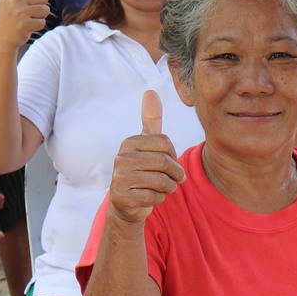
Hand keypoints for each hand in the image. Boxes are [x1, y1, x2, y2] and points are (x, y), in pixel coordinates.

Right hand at [0, 0, 51, 51]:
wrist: (3, 38)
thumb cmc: (8, 15)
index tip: (28, 2)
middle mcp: (15, 0)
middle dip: (41, 5)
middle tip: (32, 12)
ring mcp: (20, 13)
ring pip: (45, 10)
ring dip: (41, 16)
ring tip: (31, 19)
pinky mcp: (24, 25)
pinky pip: (42, 22)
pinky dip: (38, 26)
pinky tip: (29, 27)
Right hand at [108, 91, 185, 224]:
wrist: (126, 203)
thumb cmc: (141, 170)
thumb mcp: (147, 144)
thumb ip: (151, 120)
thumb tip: (150, 92)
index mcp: (129, 142)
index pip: (165, 143)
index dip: (174, 155)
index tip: (170, 161)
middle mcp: (121, 158)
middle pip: (164, 162)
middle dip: (175, 173)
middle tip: (177, 179)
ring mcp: (120, 178)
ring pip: (161, 181)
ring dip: (169, 187)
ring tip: (165, 187)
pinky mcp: (122, 197)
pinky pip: (154, 197)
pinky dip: (160, 199)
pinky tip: (152, 197)